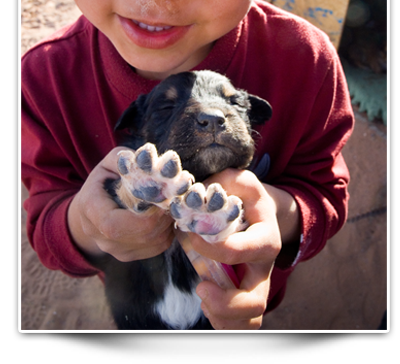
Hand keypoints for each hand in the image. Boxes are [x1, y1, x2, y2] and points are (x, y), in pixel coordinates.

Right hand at [67, 147, 174, 261]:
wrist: (89, 213)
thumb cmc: (102, 183)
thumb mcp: (108, 164)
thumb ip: (125, 159)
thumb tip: (148, 157)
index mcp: (91, 211)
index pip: (115, 225)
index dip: (145, 215)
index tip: (163, 197)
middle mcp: (102, 238)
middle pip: (143, 234)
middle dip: (164, 214)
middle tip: (175, 195)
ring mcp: (117, 251)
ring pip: (155, 241)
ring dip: (169, 221)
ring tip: (171, 202)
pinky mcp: (131, 256)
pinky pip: (159, 246)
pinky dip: (168, 229)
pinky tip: (164, 214)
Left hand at [188, 168, 296, 329]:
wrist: (259, 213)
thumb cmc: (245, 198)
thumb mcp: (240, 181)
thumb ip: (224, 181)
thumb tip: (198, 193)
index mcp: (265, 238)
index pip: (243, 250)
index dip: (213, 248)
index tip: (191, 236)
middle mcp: (264, 267)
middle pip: (255, 301)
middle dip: (225, 302)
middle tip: (200, 288)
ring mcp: (257, 284)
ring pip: (250, 319)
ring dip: (222, 317)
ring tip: (203, 295)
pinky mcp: (246, 295)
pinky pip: (242, 324)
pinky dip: (222, 322)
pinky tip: (208, 302)